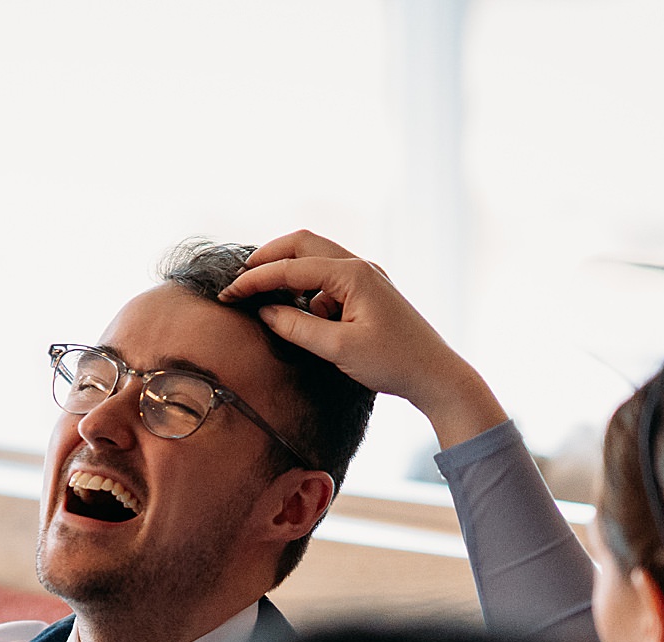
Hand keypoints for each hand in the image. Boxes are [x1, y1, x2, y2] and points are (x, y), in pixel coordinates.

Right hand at [221, 230, 507, 447]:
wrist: (435, 375)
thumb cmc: (392, 362)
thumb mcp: (338, 349)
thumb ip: (296, 328)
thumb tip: (264, 313)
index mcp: (352, 274)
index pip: (291, 268)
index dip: (255, 281)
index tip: (228, 295)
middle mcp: (360, 267)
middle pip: (303, 244)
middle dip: (268, 258)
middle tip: (240, 278)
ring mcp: (366, 278)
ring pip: (316, 259)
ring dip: (288, 272)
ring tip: (262, 297)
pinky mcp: (368, 293)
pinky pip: (329, 281)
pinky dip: (307, 291)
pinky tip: (300, 317)